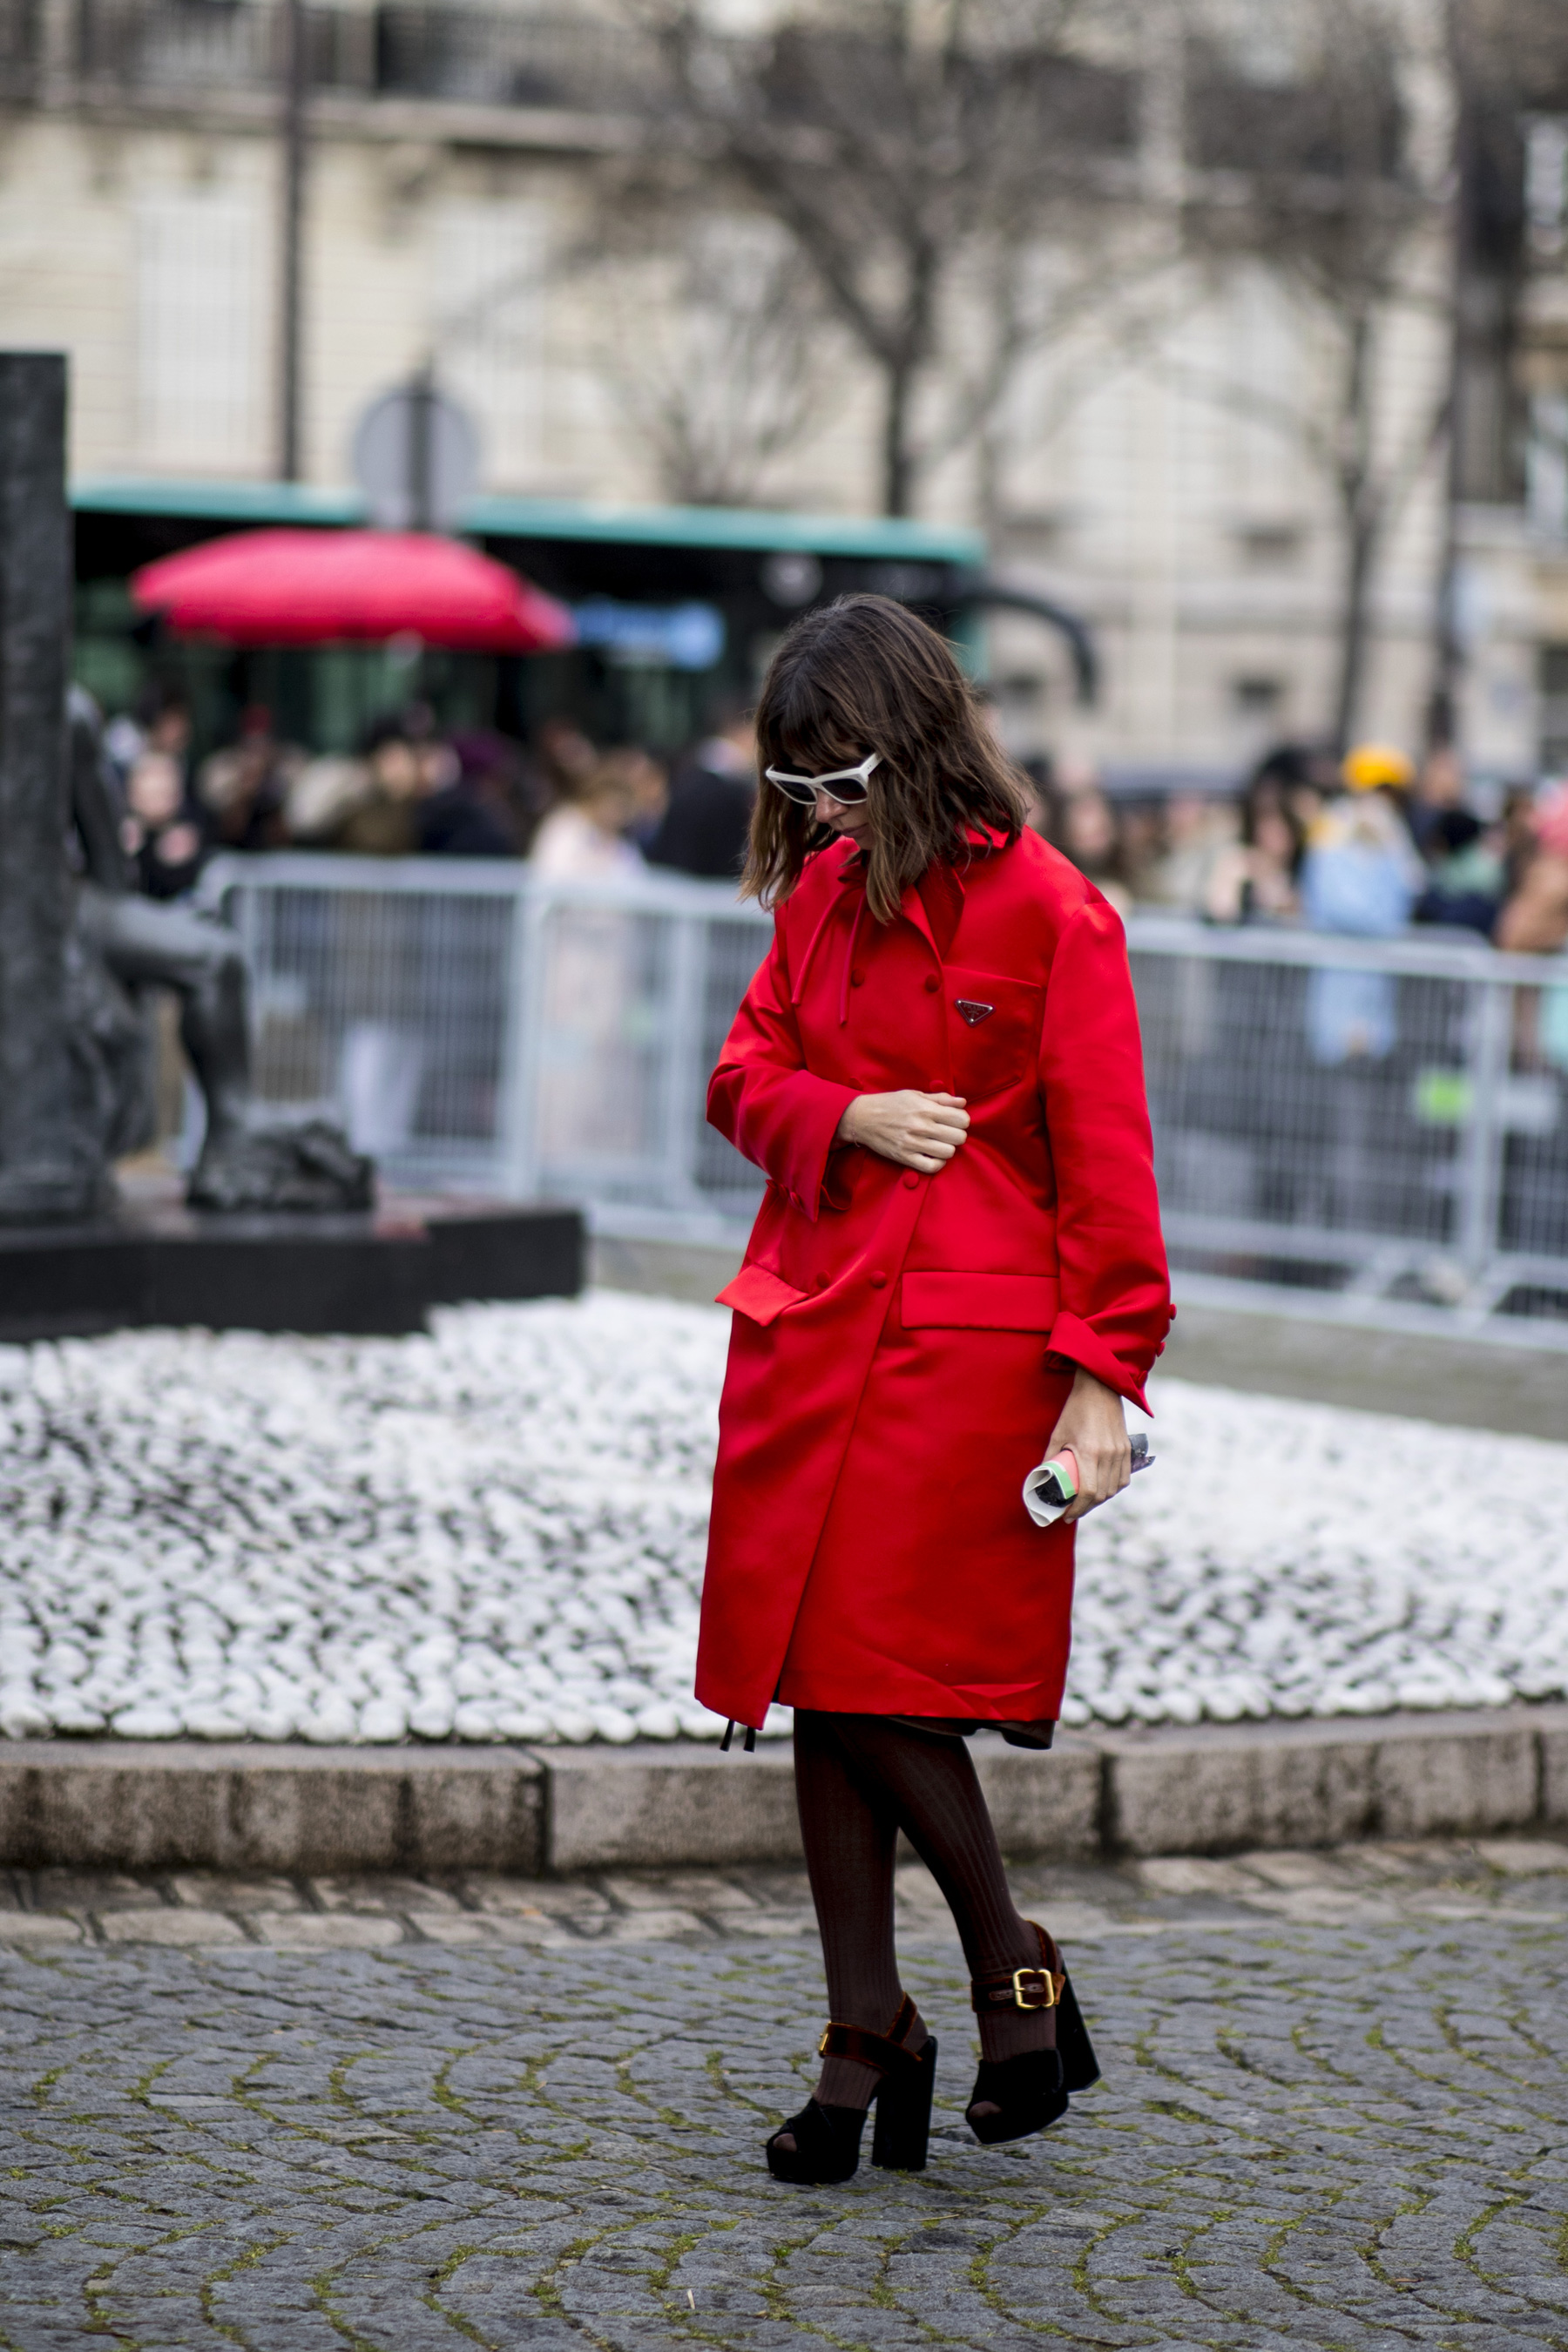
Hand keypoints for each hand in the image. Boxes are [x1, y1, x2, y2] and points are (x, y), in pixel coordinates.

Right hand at [836, 1090, 969, 1173]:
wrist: (862, 1117)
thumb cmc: (890, 1104)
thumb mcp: (915, 1094)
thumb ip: (941, 1099)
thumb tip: (963, 1102)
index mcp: (926, 1109)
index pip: (961, 1119)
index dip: (962, 1120)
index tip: (955, 1121)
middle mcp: (921, 1126)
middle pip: (959, 1137)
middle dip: (957, 1135)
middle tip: (948, 1133)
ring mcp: (913, 1143)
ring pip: (948, 1153)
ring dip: (947, 1148)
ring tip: (940, 1143)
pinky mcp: (904, 1157)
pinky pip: (932, 1167)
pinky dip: (937, 1163)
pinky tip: (934, 1156)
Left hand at [1043, 1365, 1129, 1521]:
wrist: (1099, 1389)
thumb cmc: (1075, 1410)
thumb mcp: (1057, 1434)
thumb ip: (1050, 1458)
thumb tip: (1041, 1480)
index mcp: (1088, 1452)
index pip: (1088, 1493)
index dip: (1077, 1509)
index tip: (1066, 1515)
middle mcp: (1107, 1454)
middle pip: (1101, 1495)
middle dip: (1086, 1508)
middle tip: (1073, 1510)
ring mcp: (1120, 1452)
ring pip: (1114, 1489)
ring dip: (1100, 1500)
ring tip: (1086, 1502)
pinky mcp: (1126, 1449)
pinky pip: (1124, 1478)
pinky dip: (1114, 1488)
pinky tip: (1103, 1489)